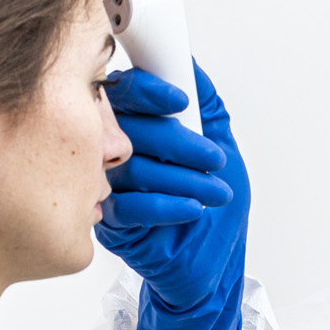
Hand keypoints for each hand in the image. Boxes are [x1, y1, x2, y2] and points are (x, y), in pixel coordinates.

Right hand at [96, 63, 249, 329]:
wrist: (216, 264)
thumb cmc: (217, 205)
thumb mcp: (222, 144)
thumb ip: (205, 103)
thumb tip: (188, 65)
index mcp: (134, 125)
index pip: (123, 92)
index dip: (148, 91)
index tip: (179, 101)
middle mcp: (115, 151)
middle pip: (125, 127)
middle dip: (176, 140)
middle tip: (214, 157)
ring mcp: (107, 187)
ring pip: (130, 168)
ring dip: (181, 177)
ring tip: (215, 190)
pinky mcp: (109, 224)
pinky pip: (126, 208)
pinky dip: (164, 205)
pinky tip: (192, 207)